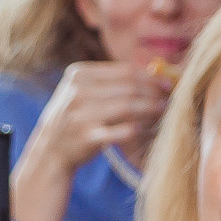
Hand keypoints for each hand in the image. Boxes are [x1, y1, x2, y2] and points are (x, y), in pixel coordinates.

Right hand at [29, 60, 170, 172]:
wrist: (51, 149)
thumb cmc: (77, 117)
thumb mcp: (84, 91)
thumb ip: (112, 81)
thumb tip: (154, 73)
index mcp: (79, 74)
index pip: (124, 71)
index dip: (151, 78)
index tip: (168, 85)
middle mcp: (78, 91)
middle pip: (129, 88)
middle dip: (154, 93)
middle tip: (170, 100)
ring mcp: (81, 113)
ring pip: (128, 106)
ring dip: (151, 109)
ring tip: (164, 112)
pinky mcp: (87, 136)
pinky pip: (122, 131)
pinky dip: (137, 129)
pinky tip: (145, 130)